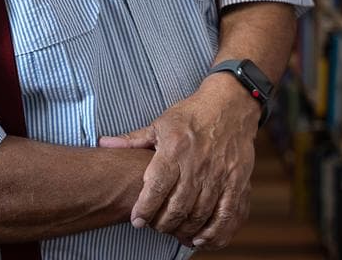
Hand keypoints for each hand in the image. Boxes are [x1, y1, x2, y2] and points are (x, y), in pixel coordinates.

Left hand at [98, 73, 258, 248]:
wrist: (230, 105)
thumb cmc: (191, 115)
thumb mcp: (160, 124)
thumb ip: (133, 140)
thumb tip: (103, 144)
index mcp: (175, 148)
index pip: (157, 185)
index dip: (145, 208)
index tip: (137, 220)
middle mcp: (198, 163)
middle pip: (178, 205)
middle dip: (163, 223)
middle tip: (155, 226)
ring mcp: (220, 174)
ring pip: (200, 214)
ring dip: (184, 229)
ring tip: (174, 232)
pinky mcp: (238, 181)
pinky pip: (228, 214)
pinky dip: (214, 232)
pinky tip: (201, 237)